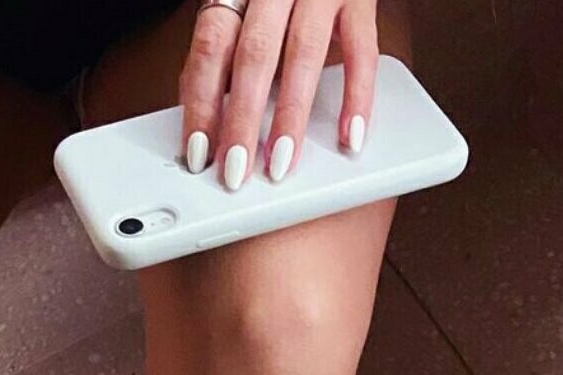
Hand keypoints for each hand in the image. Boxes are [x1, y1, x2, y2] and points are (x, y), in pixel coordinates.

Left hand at [180, 0, 377, 189]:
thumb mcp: (242, 9)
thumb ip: (224, 52)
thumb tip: (201, 117)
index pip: (211, 47)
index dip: (201, 102)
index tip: (199, 152)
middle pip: (253, 55)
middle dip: (242, 119)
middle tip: (236, 170)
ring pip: (302, 54)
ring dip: (290, 116)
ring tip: (281, 163)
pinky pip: (362, 50)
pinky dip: (356, 96)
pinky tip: (348, 136)